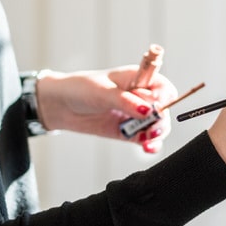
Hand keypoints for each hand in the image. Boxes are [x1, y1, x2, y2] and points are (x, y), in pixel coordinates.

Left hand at [33, 66, 177, 152]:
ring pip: (157, 126)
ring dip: (156, 134)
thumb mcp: (103, 92)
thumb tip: (147, 109)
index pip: (162, 87)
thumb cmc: (80, 89)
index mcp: (138, 79)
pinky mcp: (127, 131)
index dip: (164, 98)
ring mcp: (135, 115)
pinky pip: (145, 138)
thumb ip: (125, 101)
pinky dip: (150, 144)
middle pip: (164, 109)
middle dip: (161, 120)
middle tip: (151, 128)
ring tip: (147, 140)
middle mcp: (140, 96)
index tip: (157, 107)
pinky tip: (148, 147)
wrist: (60, 106)